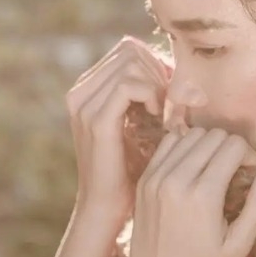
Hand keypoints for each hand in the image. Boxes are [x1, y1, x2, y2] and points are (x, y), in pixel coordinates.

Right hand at [66, 36, 170, 220]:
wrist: (109, 207)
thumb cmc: (131, 166)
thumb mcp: (140, 120)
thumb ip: (149, 91)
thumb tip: (176, 65)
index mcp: (87, 89)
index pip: (127, 49)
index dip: (155, 63)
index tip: (169, 91)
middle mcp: (80, 92)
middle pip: (130, 51)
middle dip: (159, 71)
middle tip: (171, 101)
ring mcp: (83, 105)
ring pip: (131, 63)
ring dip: (158, 83)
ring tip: (165, 110)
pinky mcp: (96, 120)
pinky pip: (129, 85)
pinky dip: (151, 94)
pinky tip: (158, 115)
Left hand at [125, 128, 255, 256]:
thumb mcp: (239, 245)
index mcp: (203, 195)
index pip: (232, 146)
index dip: (249, 154)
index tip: (252, 170)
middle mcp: (176, 180)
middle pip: (212, 135)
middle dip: (230, 146)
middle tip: (236, 169)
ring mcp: (155, 178)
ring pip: (188, 135)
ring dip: (207, 144)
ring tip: (215, 167)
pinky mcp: (143, 182)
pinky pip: (166, 145)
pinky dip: (183, 147)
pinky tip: (192, 167)